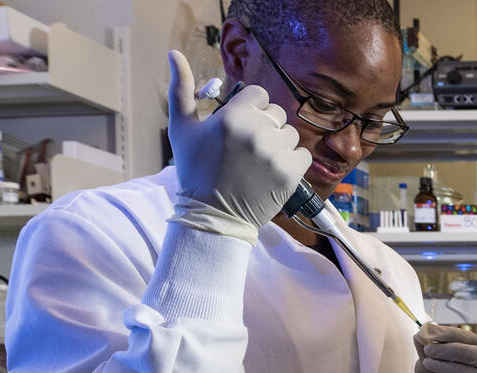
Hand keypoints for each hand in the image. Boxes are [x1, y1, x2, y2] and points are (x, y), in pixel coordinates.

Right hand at [165, 50, 308, 241]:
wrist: (212, 215)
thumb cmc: (195, 169)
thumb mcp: (182, 128)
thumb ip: (180, 89)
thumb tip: (174, 54)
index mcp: (232, 116)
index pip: (259, 94)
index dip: (250, 109)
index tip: (239, 126)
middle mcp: (257, 131)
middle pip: (276, 113)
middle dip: (264, 126)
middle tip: (245, 148)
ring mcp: (276, 152)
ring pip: (290, 133)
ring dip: (278, 144)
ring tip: (257, 162)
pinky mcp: (292, 172)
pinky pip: (303, 154)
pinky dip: (291, 162)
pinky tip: (271, 172)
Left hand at [412, 324, 476, 372]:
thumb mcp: (423, 367)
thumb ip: (425, 350)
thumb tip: (422, 331)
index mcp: (471, 356)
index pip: (469, 339)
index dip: (452, 333)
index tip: (431, 331)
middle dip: (454, 349)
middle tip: (430, 350)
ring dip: (451, 366)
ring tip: (429, 364)